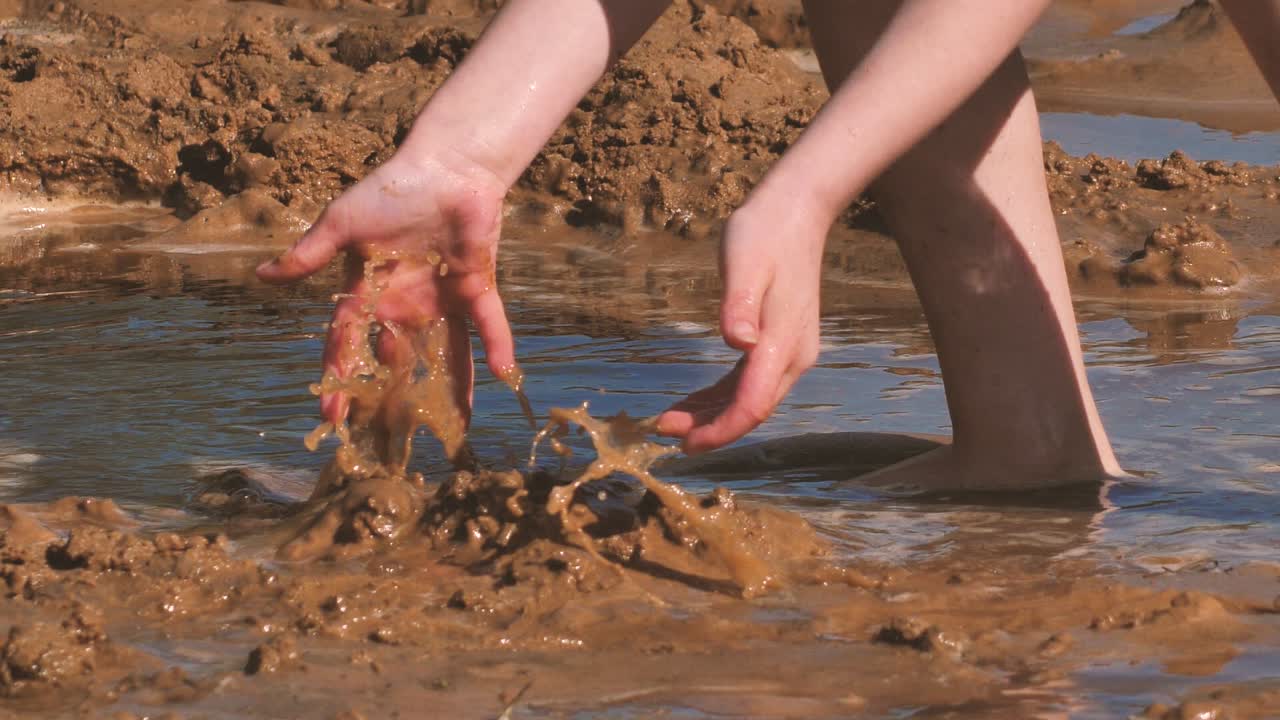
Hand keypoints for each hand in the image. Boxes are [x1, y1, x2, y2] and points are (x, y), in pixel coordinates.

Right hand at [255, 150, 514, 428]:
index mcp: (370, 295)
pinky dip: (497, 346)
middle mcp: (407, 307)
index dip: (340, 379)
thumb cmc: (390, 191)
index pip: (350, 346)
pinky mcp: (477, 289)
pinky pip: (488, 324)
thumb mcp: (342, 224)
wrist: (443, 169)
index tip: (331, 418)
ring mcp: (444, 302)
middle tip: (391, 444)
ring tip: (454, 431)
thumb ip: (309, 254)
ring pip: (447, 355)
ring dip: (450, 390)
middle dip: (395, 401)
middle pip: (400, 362)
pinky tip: (504, 375)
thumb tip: (262, 275)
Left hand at [656, 196, 825, 452]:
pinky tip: (695, 403)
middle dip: (710, 428)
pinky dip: (721, 397)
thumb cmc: (765, 234)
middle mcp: (793, 356)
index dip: (721, 430)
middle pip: (752, 409)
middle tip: (663, 430)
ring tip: (671, 420)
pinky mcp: (779, 344)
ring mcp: (789, 352)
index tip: (686, 442)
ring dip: (712, 415)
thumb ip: (739, 304)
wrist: (796, 212)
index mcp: (784, 343)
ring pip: (750, 400)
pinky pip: (749, 382)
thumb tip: (739, 342)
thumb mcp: (745, 262)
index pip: (753, 404)